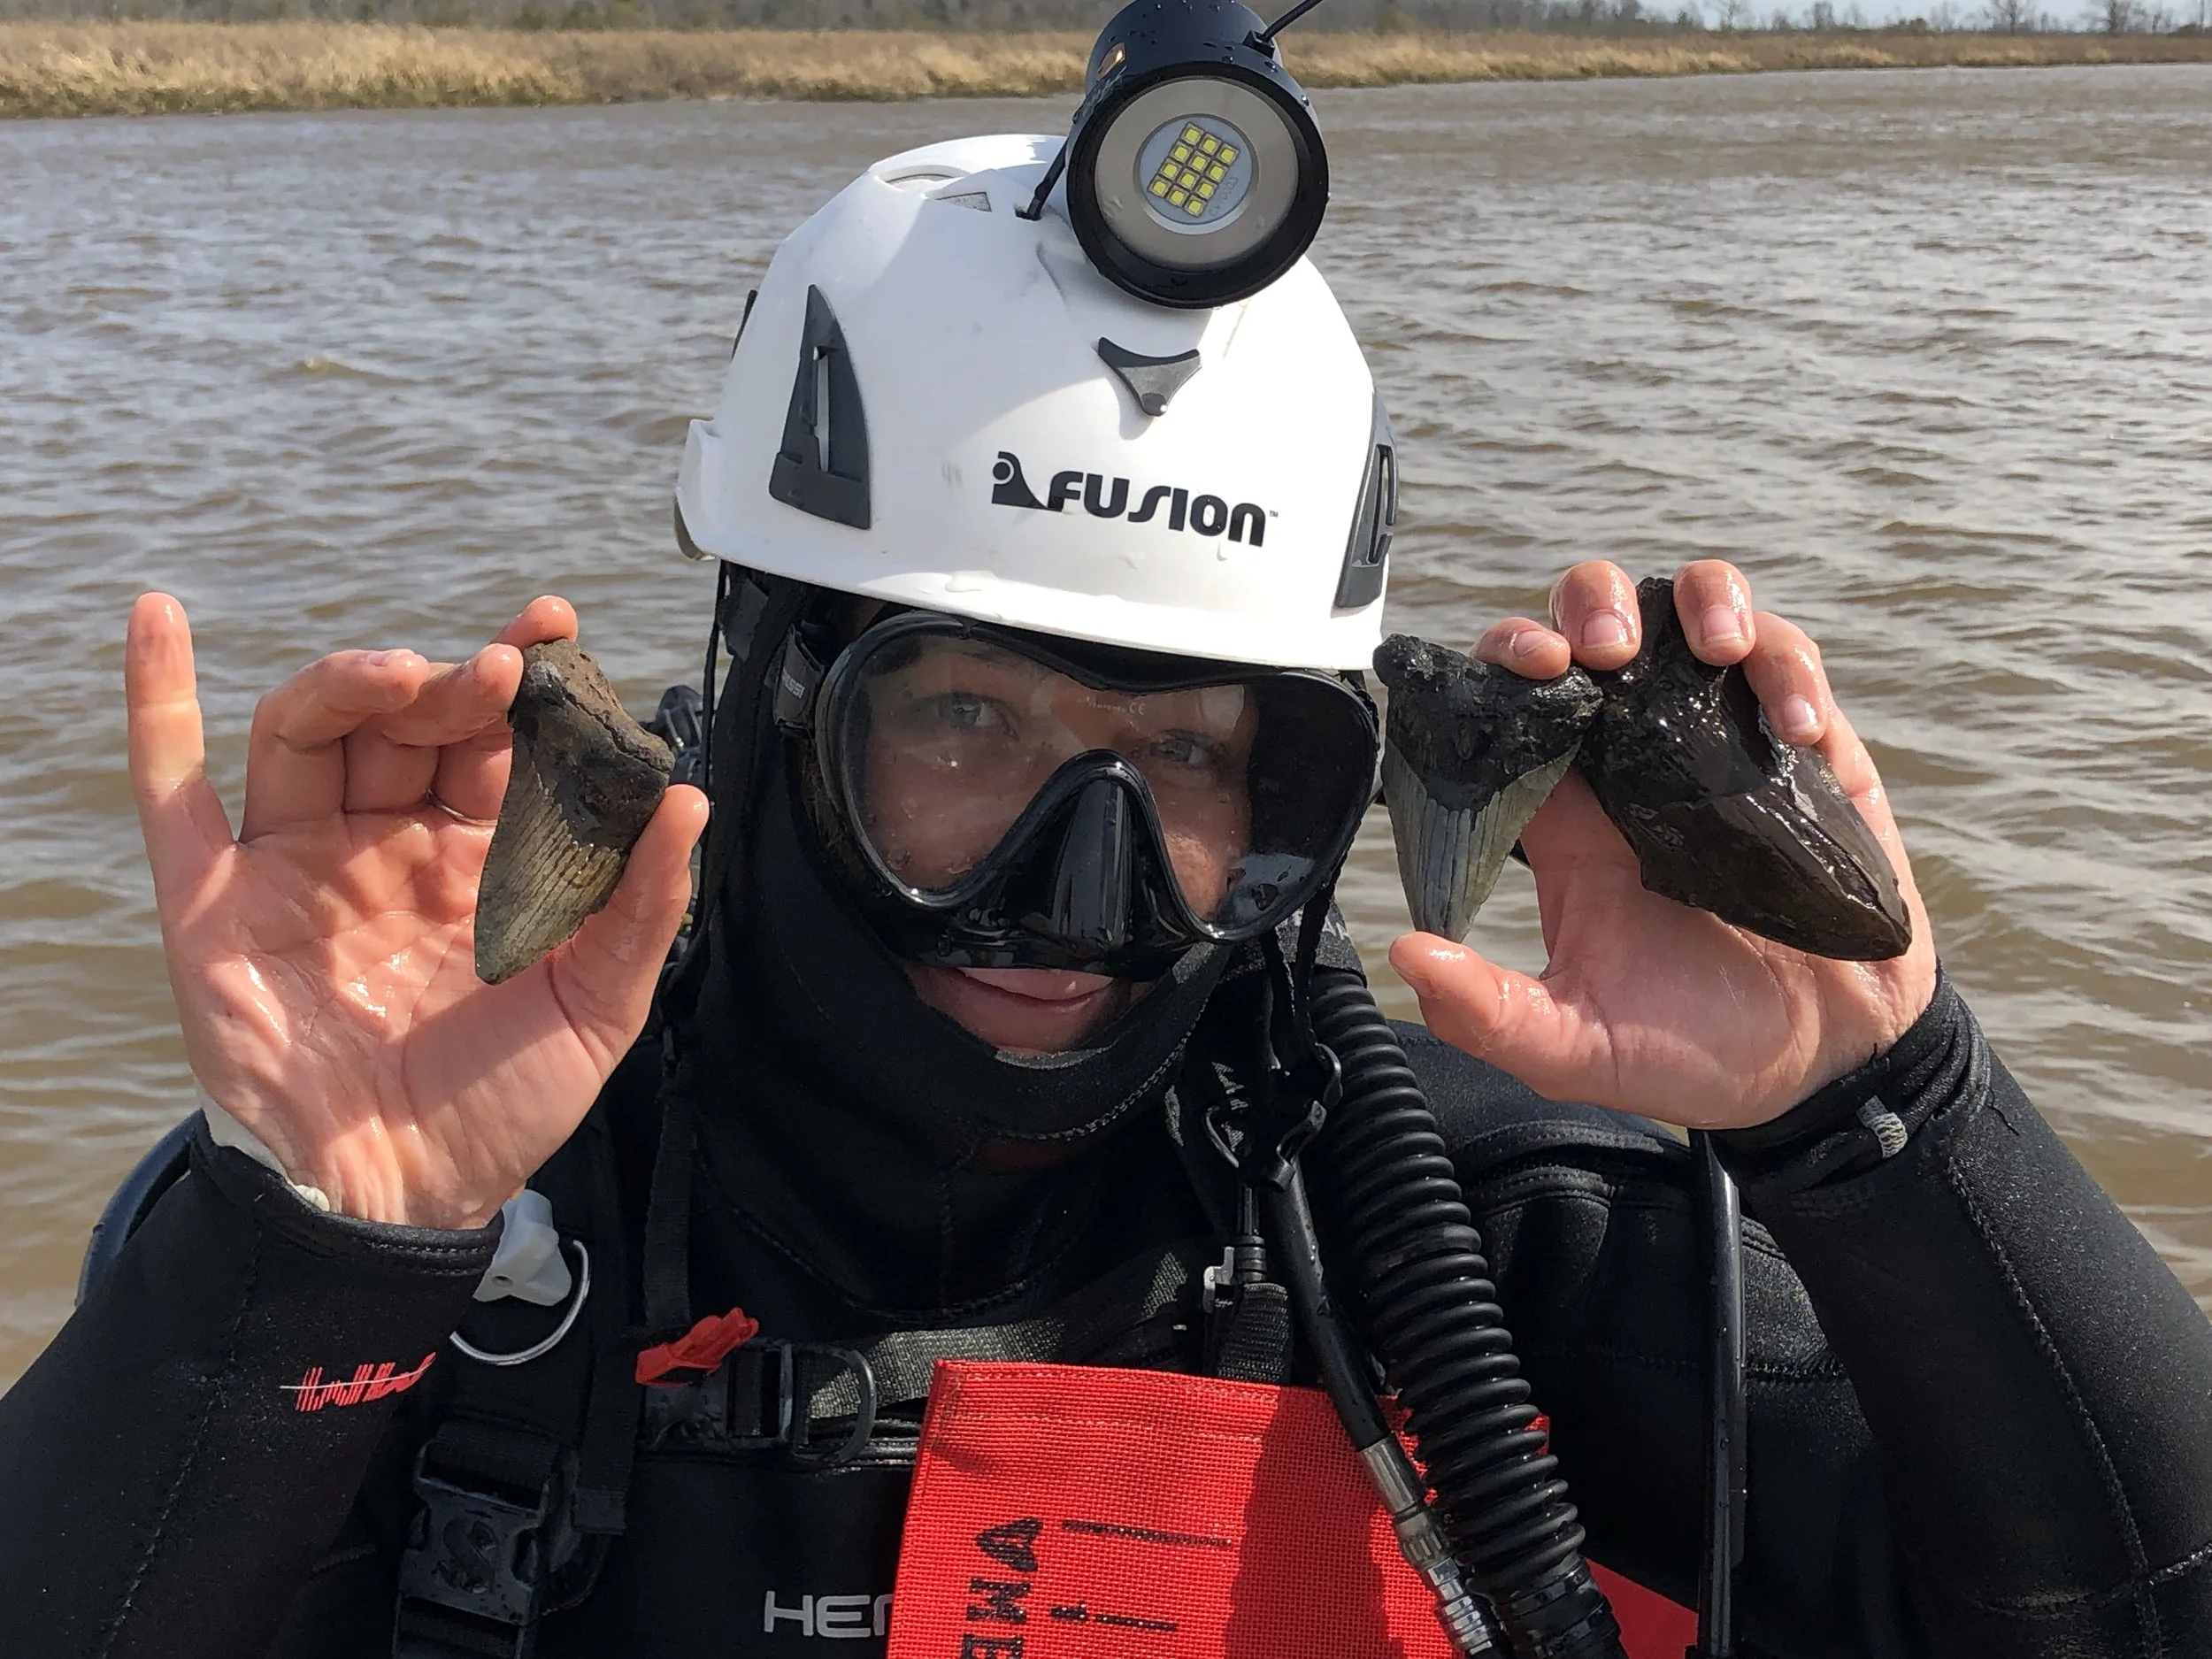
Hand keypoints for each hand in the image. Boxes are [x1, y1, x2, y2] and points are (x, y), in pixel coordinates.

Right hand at [126, 593, 706, 1228]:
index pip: (494, 742)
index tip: (556, 628)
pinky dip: (156, 705)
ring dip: (355, 683)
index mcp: (476, 858)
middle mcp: (386, 845)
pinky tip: (154, 621)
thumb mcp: (598, 1005)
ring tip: (409, 676)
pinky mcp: (218, 903)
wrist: (402, 1199)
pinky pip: (171, 791)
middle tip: (503, 670)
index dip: (523, 683)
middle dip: (454, 681)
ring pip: (310, 732)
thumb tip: (690, 798)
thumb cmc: (499, 1106)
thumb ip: (643, 902)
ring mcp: (297, 865)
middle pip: (406, 722)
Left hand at [1388, 559, 1937, 1129]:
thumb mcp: (1579, 1046)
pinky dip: (1787, 668)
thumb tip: (1409, 955)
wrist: (1825, 1063)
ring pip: (1688, 609)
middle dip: (1590, 603)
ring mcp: (1719, 740)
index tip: (1528, 669)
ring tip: (1711, 651)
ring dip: (1699, 601)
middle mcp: (1631, 758)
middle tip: (1604, 653)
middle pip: (1589, 619)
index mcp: (1564, 813)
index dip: (1506, 660)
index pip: (1510, 699)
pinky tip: (1793, 731)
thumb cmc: (1694, 1047)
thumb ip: (1492, 1014)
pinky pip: (1786, 660)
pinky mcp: (1803, 746)